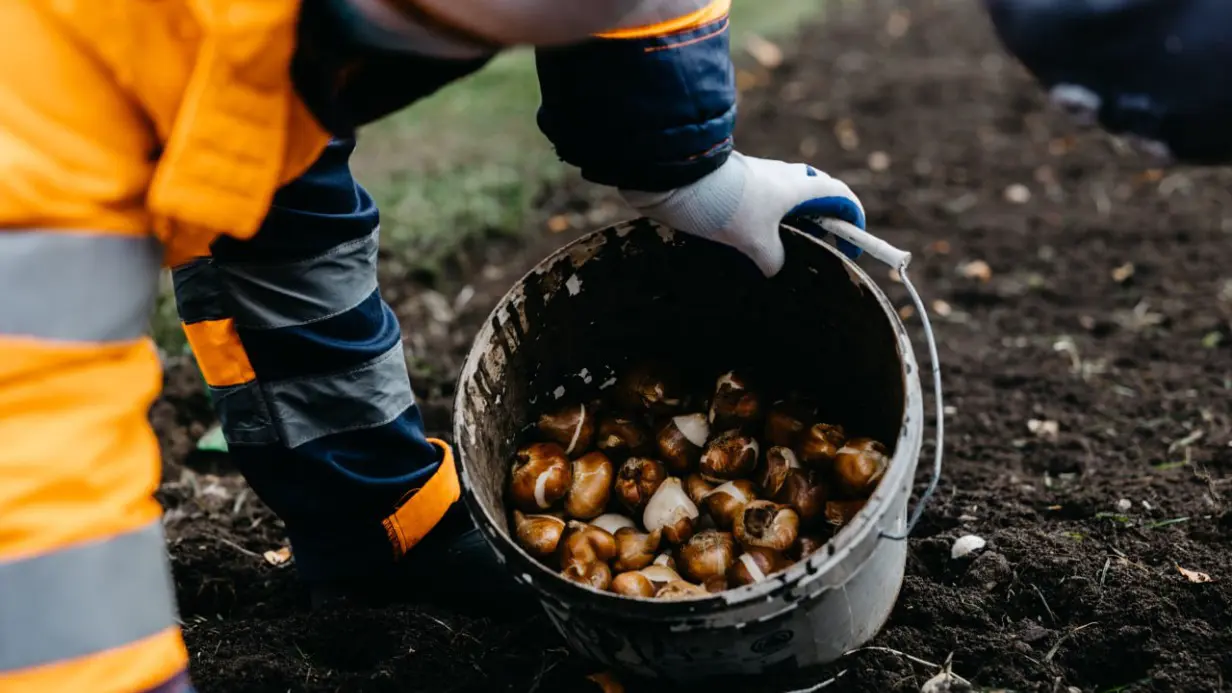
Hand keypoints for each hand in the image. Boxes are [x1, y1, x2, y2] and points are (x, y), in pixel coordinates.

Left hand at [620, 151, 865, 276]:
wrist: (681, 178)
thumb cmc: (726, 206)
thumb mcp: (755, 242)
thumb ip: (774, 258)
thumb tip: (776, 267)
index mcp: (799, 187)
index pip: (841, 197)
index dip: (853, 221)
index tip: (851, 247)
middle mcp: (784, 177)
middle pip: (816, 195)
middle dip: (823, 220)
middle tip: (817, 248)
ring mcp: (760, 177)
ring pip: (787, 198)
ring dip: (792, 221)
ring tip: (782, 251)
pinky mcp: (738, 182)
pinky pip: (763, 201)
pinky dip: (767, 220)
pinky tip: (752, 240)